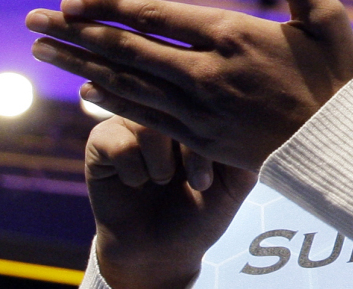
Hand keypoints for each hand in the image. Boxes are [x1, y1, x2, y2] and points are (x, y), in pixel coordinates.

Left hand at [25, 0, 352, 170]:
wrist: (347, 145)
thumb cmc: (339, 74)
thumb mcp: (323, 15)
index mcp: (235, 35)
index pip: (156, 16)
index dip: (107, 8)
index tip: (67, 1)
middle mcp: (210, 73)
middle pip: (129, 51)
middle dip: (76, 35)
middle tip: (32, 25)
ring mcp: (203, 110)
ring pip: (129, 85)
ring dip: (83, 67)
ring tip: (45, 55)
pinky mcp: (205, 139)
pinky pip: (148, 118)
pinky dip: (114, 103)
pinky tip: (88, 93)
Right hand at [85, 117, 255, 288]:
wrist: (163, 250)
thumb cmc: (202, 211)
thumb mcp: (235, 180)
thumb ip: (243, 148)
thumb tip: (252, 117)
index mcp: (200, 113)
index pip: (210, 101)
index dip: (217, 135)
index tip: (220, 173)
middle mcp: (166, 110)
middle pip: (178, 106)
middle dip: (194, 150)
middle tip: (202, 183)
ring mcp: (132, 120)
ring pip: (147, 123)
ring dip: (163, 162)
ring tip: (167, 182)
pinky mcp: (101, 140)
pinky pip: (117, 142)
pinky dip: (135, 171)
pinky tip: (139, 183)